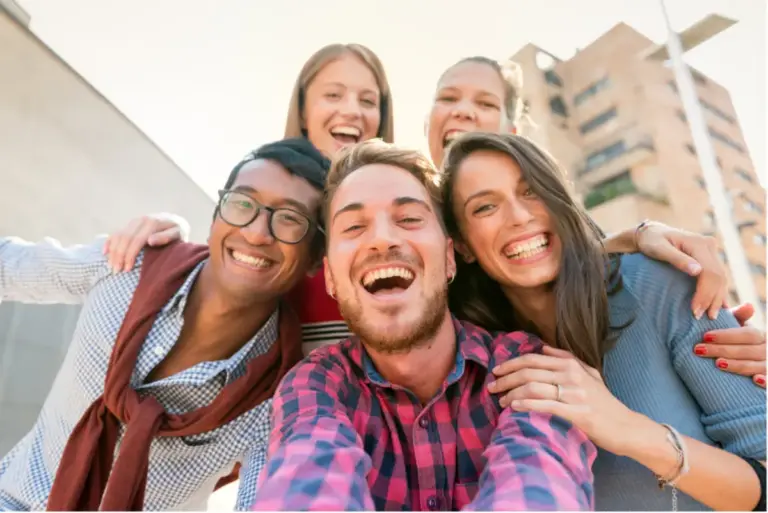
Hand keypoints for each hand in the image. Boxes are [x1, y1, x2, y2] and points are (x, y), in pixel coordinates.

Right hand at [103, 213, 188, 271]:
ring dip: (113, 252)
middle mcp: (141, 220)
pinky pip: (116, 233)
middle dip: (119, 256)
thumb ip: (167, 236)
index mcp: (153, 223)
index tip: (127, 269)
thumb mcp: (179, 233)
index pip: (137, 240)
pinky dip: (109, 242)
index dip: (130, 255)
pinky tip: (105, 253)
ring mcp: (134, 221)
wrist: (175, 220)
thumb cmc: (178, 231)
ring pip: (118, 236)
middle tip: (116, 271)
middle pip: (124, 238)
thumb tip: (150, 241)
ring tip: (112, 267)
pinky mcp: (129, 224)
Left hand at [488, 345, 636, 455]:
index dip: (511, 363)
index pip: (533, 359)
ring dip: (511, 393)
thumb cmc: (605, 402)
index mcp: (571, 364)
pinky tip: (514, 407)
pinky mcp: (577, 412)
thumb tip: (544, 348)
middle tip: (491, 387)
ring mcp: (574, 394)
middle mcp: (571, 375)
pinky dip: (526, 405)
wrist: (626, 427)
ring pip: (533, 388)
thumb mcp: (589, 374)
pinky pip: (545, 405)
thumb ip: (566, 358)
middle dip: (506, 379)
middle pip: (528, 372)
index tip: (496, 371)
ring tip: (500, 401)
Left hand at [636, 222, 725, 320]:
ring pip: (721, 278)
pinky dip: (717, 292)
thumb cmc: (651, 241)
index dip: (704, 293)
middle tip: (705, 317)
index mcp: (698, 243)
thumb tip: (697, 271)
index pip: (709, 272)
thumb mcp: (658, 248)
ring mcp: (711, 252)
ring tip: (711, 316)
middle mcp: (709, 246)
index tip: (695, 311)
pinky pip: (717, 277)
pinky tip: (719, 306)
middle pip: (718, 277)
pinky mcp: (709, 258)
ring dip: (717, 298)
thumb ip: (677, 259)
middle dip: (712, 299)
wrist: (651, 233)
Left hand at [696, 303, 765, 387]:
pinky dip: (766, 381)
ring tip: (718, 363)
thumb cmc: (741, 342)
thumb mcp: (740, 328)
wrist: (751, 359)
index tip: (705, 336)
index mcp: (762, 336)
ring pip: (757, 366)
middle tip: (699, 350)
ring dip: (738, 365)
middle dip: (723, 350)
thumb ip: (739, 316)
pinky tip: (755, 380)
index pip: (748, 334)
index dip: (727, 336)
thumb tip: (748, 305)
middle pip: (749, 350)